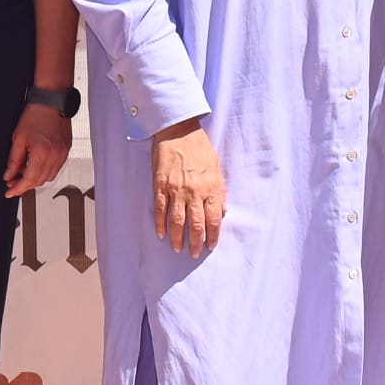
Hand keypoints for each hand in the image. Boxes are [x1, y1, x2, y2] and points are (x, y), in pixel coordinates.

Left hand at [5, 102, 70, 197]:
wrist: (52, 100)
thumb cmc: (36, 114)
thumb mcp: (18, 138)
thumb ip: (13, 160)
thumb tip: (9, 176)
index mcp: (41, 154)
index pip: (29, 180)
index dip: (18, 189)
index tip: (9, 192)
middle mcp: (55, 156)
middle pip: (39, 181)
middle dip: (25, 184)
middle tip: (12, 181)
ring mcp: (63, 154)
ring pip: (48, 177)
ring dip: (35, 178)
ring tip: (23, 172)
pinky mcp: (66, 150)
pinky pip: (56, 168)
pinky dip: (45, 171)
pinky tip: (36, 165)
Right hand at [151, 118, 225, 258]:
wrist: (178, 131)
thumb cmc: (200, 149)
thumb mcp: (217, 168)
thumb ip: (220, 191)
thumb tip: (223, 212)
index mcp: (210, 187)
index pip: (213, 219)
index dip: (212, 235)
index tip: (211, 245)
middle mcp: (194, 192)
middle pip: (196, 224)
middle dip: (196, 242)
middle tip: (194, 254)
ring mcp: (176, 190)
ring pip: (177, 221)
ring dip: (177, 237)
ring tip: (178, 249)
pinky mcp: (160, 186)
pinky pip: (160, 210)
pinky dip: (160, 224)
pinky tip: (162, 234)